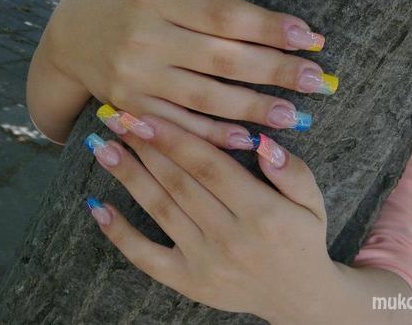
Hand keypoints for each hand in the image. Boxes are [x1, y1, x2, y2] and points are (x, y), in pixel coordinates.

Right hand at [27, 0, 337, 145]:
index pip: (221, 12)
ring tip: (293, 115)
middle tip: (317, 80)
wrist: (66, 42)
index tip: (309, 36)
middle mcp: (145, 36)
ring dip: (252, 108)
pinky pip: (179, 125)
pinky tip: (247, 140)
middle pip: (221, 57)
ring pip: (205, 97)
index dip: (267, 26)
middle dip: (273, 70)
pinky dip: (213, 136)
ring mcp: (137, 77)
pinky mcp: (132, 107)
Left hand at [83, 115, 411, 323]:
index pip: (210, 165)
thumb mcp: (313, 203)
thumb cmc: (302, 240)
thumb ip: (293, 172)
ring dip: (128, 176)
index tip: (146, 114)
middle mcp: (230, 236)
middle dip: (145, 147)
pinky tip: (98, 207)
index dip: (175, 138)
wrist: (298, 298)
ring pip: (160, 209)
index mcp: (262, 212)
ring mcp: (205, 262)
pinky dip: (121, 234)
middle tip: (117, 118)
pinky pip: (147, 258)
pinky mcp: (189, 283)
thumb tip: (262, 141)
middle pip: (178, 182)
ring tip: (101, 147)